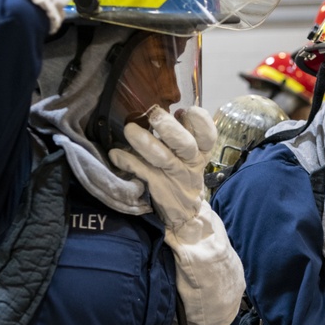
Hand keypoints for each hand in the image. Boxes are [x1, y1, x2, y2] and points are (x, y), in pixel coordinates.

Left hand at [109, 106, 214, 229]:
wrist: (186, 214)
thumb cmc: (186, 176)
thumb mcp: (193, 157)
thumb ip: (187, 135)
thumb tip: (178, 111)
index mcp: (201, 152)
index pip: (208, 136)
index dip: (201, 122)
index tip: (189, 110)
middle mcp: (191, 163)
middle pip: (185, 145)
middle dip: (170, 129)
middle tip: (154, 114)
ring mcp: (175, 176)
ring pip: (163, 158)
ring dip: (145, 143)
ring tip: (129, 129)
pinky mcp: (159, 187)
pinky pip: (143, 173)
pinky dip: (128, 162)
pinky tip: (115, 154)